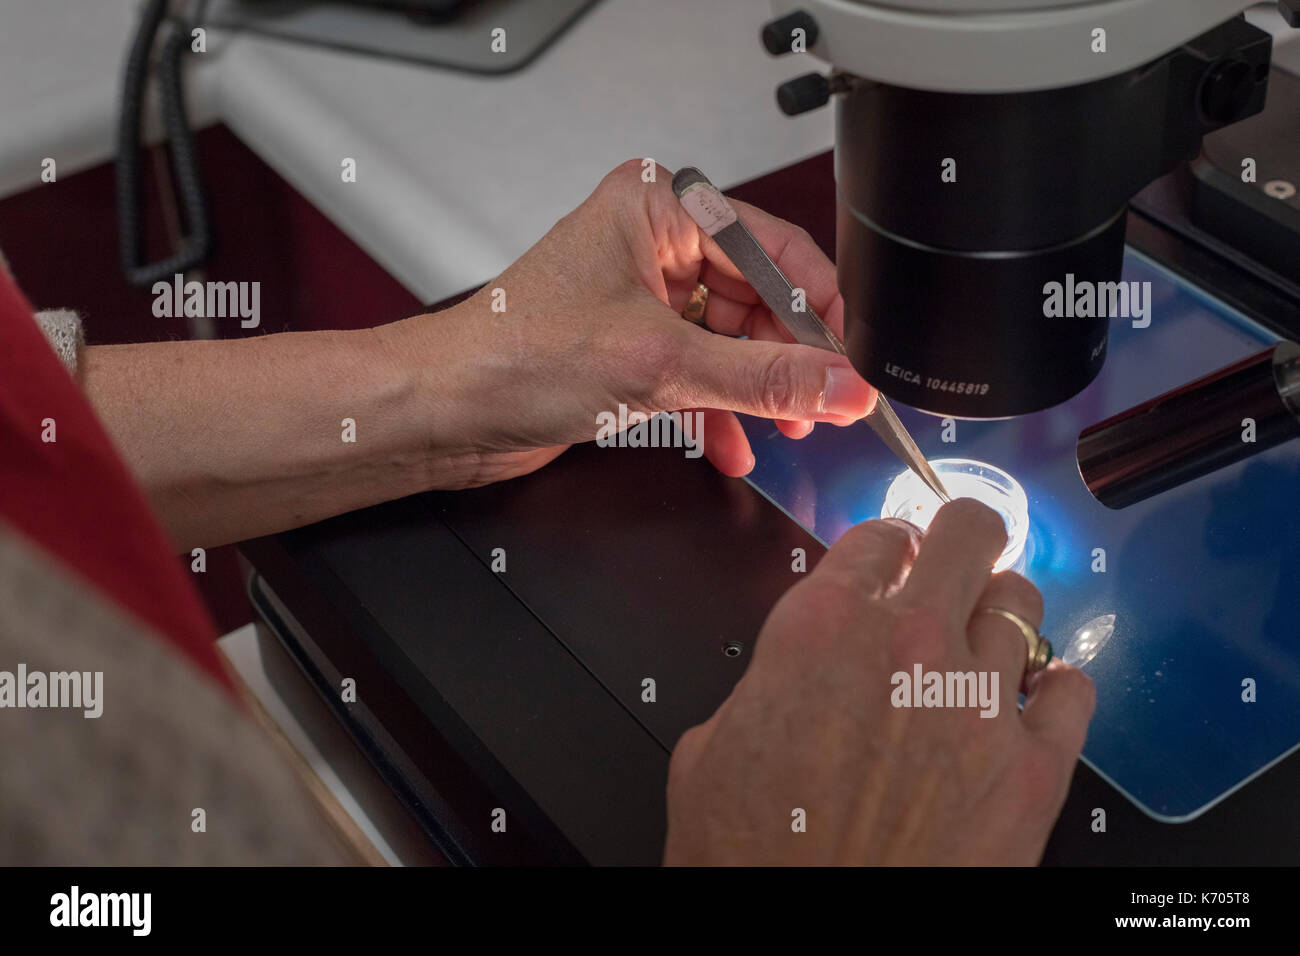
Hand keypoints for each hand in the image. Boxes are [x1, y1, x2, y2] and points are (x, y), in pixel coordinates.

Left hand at [382, 160, 876, 487]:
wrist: (443, 411)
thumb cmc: (511, 356)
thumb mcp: (658, 365)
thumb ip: (762, 377)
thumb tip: (838, 384)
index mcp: (657, 206)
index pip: (772, 247)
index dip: (817, 309)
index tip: (847, 363)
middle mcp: (650, 242)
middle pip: (758, 296)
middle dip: (787, 357)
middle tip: (822, 402)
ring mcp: (641, 294)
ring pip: (731, 339)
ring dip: (757, 389)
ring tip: (787, 427)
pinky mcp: (631, 342)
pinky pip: (699, 369)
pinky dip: (720, 408)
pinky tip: (736, 444)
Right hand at [663, 499, 1095, 865]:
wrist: (805, 936)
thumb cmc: (751, 859)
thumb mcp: (715, 746)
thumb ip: (770, 681)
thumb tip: (794, 675)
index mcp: (823, 627)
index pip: (878, 535)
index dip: (884, 545)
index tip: (889, 559)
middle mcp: (909, 646)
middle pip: (970, 534)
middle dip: (962, 537)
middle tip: (956, 554)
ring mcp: (980, 703)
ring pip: (1024, 602)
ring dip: (1002, 612)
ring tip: (987, 636)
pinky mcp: (1034, 769)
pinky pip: (1074, 691)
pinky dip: (1058, 687)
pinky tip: (1037, 697)